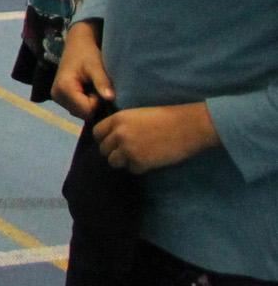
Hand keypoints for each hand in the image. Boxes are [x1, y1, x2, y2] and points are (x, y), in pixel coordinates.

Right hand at [51, 23, 112, 120]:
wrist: (76, 45)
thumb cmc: (87, 53)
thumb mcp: (96, 66)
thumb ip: (102, 82)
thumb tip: (111, 98)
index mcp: (63, 88)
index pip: (86, 110)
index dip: (98, 102)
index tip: (100, 88)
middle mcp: (56, 96)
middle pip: (82, 114)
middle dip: (93, 105)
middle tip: (96, 88)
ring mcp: (57, 98)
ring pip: (80, 113)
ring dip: (89, 104)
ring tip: (92, 88)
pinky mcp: (60, 98)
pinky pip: (76, 109)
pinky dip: (85, 103)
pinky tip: (87, 91)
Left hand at [94, 103, 219, 173]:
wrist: (189, 126)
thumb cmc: (167, 117)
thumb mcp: (138, 115)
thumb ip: (122, 125)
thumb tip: (112, 138)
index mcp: (118, 119)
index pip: (97, 133)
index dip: (104, 139)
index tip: (112, 142)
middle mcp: (119, 134)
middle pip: (104, 149)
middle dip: (114, 151)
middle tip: (128, 152)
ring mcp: (128, 149)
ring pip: (113, 162)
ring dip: (124, 161)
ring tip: (138, 157)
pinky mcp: (140, 163)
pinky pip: (131, 169)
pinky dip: (139, 167)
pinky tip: (150, 160)